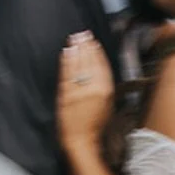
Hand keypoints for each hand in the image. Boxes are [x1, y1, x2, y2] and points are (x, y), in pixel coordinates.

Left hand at [57, 33, 114, 153]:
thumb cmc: (95, 126)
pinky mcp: (66, 95)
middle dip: (86, 46)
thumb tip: (98, 70)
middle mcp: (93, 89)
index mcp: (106, 91)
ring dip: (76, 50)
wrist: (81, 141)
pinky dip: (66, 61)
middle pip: (90, 62)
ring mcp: (78, 91)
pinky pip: (67, 73)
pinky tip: (66, 52)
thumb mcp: (108, 105)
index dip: (97, 52)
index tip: (94, 41)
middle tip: (83, 34)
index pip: (102, 65)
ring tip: (75, 38)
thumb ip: (104, 87)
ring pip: (78, 65)